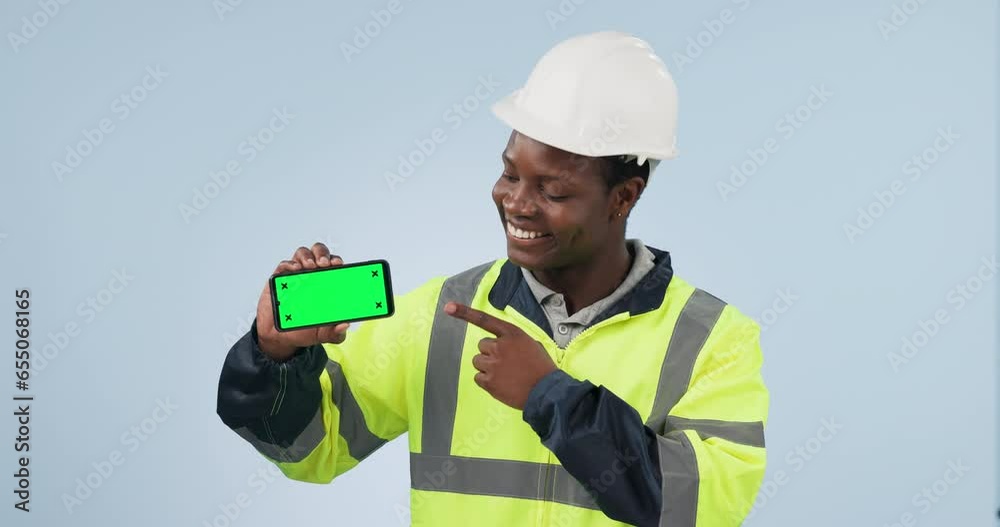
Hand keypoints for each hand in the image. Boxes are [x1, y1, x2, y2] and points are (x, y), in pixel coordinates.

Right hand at [255, 243, 350, 361]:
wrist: (280, 338)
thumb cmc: (305, 330)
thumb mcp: (323, 334)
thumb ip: (335, 332)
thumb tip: (345, 325)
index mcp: (327, 283)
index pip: (335, 265)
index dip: (337, 261)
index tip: (339, 265)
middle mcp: (313, 275)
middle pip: (319, 253)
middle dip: (323, 254)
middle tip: (324, 264)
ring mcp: (296, 275)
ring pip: (303, 254)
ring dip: (307, 256)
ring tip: (310, 266)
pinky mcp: (280, 279)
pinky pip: (284, 265)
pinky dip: (289, 264)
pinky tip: (294, 270)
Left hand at [444, 302, 557, 409]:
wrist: (546, 391)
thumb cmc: (542, 368)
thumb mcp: (531, 344)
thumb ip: (513, 341)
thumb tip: (501, 345)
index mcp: (512, 334)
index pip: (485, 320)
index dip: (465, 313)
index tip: (449, 307)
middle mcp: (500, 346)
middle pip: (482, 346)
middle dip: (490, 353)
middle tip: (506, 363)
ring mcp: (493, 364)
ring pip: (478, 361)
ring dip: (487, 367)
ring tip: (505, 375)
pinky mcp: (489, 381)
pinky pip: (478, 377)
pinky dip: (487, 381)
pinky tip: (501, 384)